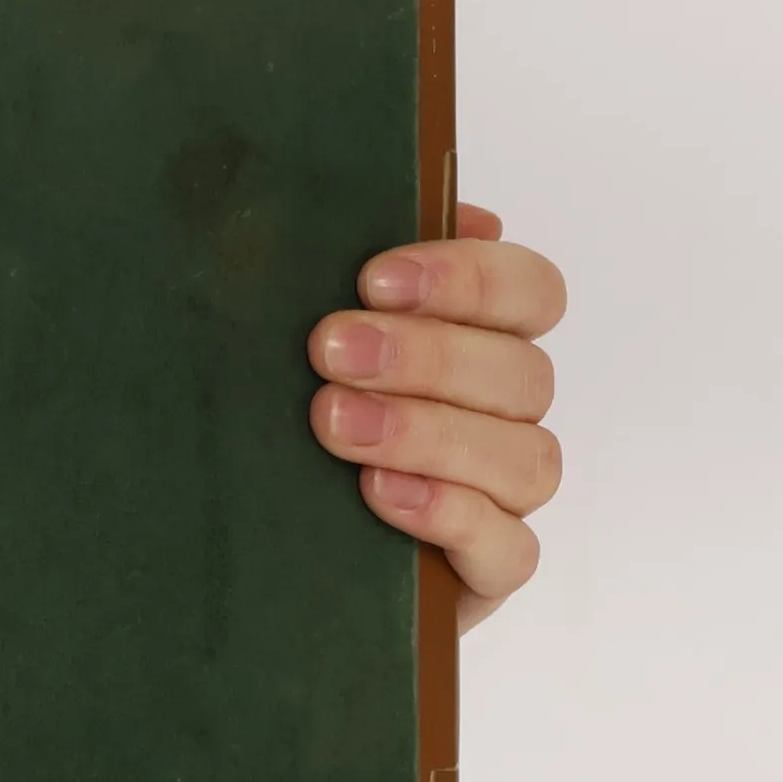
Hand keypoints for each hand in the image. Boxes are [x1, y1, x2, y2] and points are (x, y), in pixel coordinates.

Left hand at [308, 203, 565, 631]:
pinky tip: (383, 494)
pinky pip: (508, 546)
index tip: (374, 278)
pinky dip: (450, 514)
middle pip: (521, 371)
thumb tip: (365, 210)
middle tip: (329, 349)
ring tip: (336, 423)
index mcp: (479, 344)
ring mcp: (503, 497)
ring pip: (524, 455)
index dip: (467, 277)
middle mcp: (504, 416)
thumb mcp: (288, 350)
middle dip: (426, 354)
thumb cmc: (279, 433)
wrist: (254, 566)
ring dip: (429, 431)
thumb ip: (328, 278)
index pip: (528, 291)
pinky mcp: (487, 571)